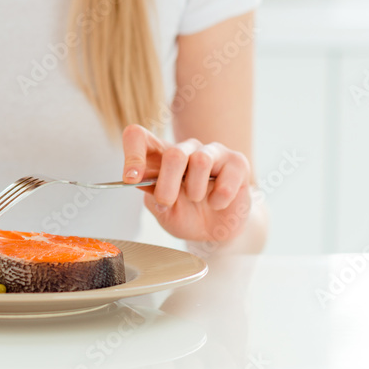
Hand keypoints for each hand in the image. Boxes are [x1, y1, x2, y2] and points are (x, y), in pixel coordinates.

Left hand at [121, 124, 251, 243]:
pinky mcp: (237, 162)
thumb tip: (139, 179)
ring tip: (197, 200)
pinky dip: (218, 200)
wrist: (215, 232)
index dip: (132, 154)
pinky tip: (217, 204)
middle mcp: (185, 148)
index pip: (137, 136)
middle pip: (173, 153)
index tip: (131, 177)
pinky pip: (225, 180)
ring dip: (195, 190)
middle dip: (167, 184)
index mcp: (159, 155)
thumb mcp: (162, 210)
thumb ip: (151, 195)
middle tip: (167, 202)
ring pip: (200, 160)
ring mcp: (212, 152)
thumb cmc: (186, 215)